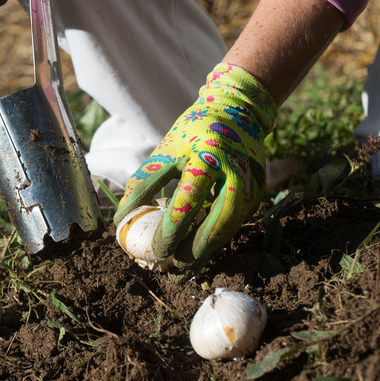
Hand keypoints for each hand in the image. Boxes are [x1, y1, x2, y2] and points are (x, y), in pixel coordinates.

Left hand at [114, 64, 276, 273]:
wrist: (238, 109)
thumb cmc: (193, 131)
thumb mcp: (167, 150)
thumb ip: (144, 182)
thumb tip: (121, 219)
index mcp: (206, 154)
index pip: (187, 200)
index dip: (171, 230)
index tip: (155, 252)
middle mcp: (234, 169)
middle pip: (218, 220)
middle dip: (195, 251)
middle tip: (172, 270)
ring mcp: (251, 181)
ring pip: (231, 227)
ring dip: (207, 253)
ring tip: (184, 271)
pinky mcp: (258, 191)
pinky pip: (235, 223)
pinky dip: (216, 241)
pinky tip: (199, 255)